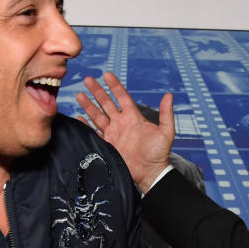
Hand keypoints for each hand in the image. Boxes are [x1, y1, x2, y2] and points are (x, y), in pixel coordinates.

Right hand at [77, 72, 173, 191]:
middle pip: (106, 103)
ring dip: (88, 105)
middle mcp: (121, 123)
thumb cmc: (159, 153)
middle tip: (88, 79)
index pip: (122, 97)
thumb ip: (166, 114)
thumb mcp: (166, 132)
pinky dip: (86, 125)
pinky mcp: (107, 145)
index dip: (114, 86)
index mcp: (133, 117)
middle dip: (97, 91)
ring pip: (98, 116)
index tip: (106, 74)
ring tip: (79, 94)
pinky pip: (94, 133)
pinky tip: (79, 117)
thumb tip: (169, 95)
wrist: (149, 173)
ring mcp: (113, 134)